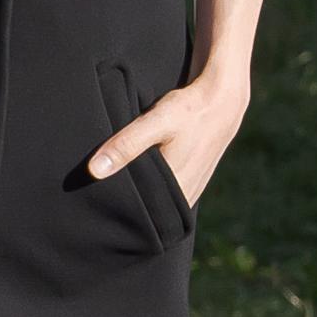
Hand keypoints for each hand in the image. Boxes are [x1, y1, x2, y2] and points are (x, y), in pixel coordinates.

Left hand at [87, 72, 245, 209]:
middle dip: (128, 207)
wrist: (222, 102)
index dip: (117, 210)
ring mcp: (192, 192)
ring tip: (120, 191)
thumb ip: (126, 145)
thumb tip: (94, 170)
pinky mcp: (194, 184)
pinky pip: (169, 197)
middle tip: (102, 200)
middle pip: (148, 212)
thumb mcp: (156, 122)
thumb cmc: (189, 110)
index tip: (98, 207)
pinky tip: (142, 183)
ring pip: (159, 206)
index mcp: (174, 187)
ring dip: (143, 200)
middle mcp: (184, 196)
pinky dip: (156, 193)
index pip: (138, 214)